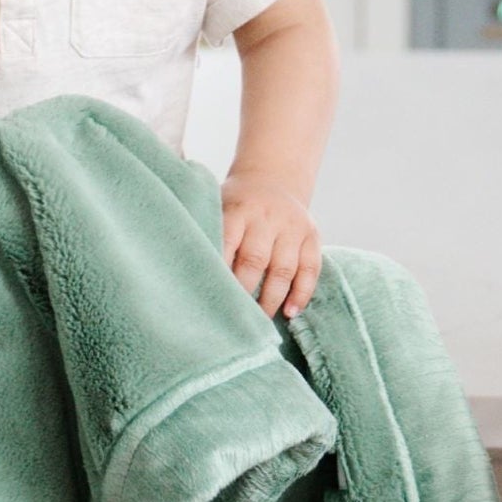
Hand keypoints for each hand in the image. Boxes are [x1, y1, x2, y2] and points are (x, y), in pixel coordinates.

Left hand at [220, 174, 321, 318]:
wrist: (272, 179)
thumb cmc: (234, 205)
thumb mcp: (216, 205)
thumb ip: (207, 233)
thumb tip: (190, 275)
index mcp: (236, 209)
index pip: (226, 243)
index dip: (220, 272)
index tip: (211, 297)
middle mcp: (266, 217)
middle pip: (255, 260)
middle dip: (243, 291)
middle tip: (232, 317)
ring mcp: (292, 226)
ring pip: (283, 268)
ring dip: (271, 299)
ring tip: (260, 322)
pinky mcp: (312, 235)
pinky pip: (311, 268)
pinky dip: (301, 293)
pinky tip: (290, 313)